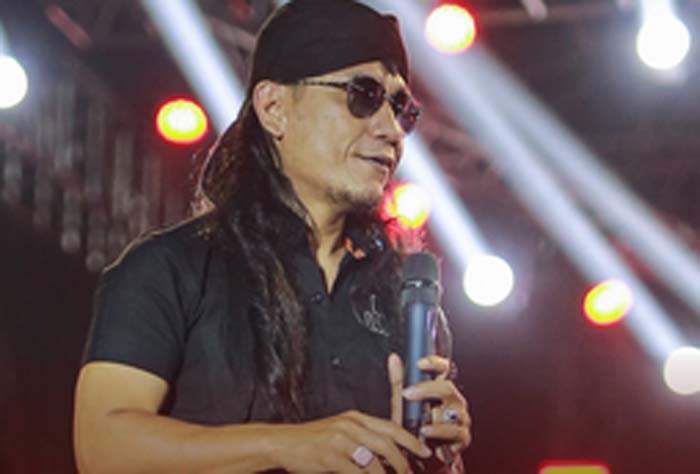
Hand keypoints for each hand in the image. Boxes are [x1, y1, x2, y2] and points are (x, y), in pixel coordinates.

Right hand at [272, 409, 430, 472]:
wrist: (282, 443)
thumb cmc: (312, 441)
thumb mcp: (339, 431)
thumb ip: (362, 438)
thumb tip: (385, 454)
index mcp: (355, 418)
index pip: (390, 426)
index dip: (411, 440)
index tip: (424, 452)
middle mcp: (350, 425)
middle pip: (387, 443)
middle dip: (404, 462)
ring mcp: (340, 440)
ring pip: (374, 462)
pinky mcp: (330, 456)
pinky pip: (357, 473)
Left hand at [388, 353, 471, 464]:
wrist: (422, 455)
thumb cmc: (414, 426)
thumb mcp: (403, 402)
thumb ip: (399, 381)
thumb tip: (393, 358)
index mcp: (442, 389)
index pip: (444, 369)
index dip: (435, 363)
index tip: (420, 363)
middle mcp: (454, 401)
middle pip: (448, 388)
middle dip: (427, 389)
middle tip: (408, 394)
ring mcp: (460, 419)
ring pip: (454, 411)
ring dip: (435, 416)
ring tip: (421, 425)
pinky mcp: (462, 437)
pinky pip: (456, 433)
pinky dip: (440, 433)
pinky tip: (427, 433)